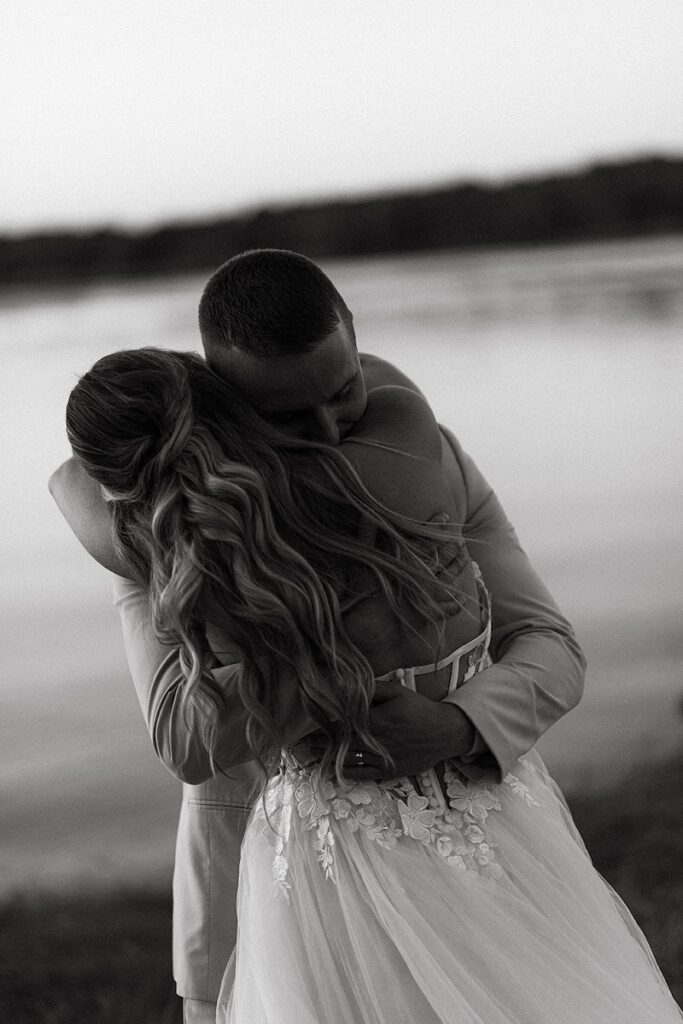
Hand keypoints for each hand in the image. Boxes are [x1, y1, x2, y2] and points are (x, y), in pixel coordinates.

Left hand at [295, 678, 475, 780]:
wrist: (443, 733)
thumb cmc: (418, 709)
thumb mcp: (396, 691)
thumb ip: (371, 689)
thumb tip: (347, 686)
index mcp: (377, 720)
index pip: (342, 723)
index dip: (323, 723)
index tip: (306, 721)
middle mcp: (376, 742)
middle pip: (340, 743)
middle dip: (319, 741)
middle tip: (300, 739)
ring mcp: (381, 760)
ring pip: (347, 760)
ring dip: (327, 757)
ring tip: (309, 753)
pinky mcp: (387, 772)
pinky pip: (360, 775)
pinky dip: (343, 773)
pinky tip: (330, 771)